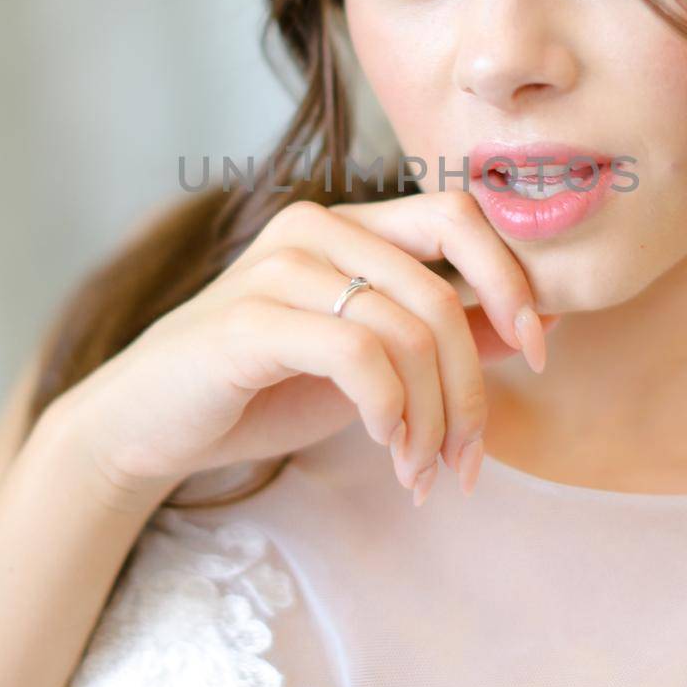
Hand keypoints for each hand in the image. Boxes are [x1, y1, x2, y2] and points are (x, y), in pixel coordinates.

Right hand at [54, 190, 560, 508]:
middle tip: (469, 457)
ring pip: (407, 330)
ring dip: (431, 418)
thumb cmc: (259, 390)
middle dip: (472, 384)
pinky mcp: (250, 319)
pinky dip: (390, 412)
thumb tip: (526, 326)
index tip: (538, 350)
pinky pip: (358, 356)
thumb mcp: (367, 365)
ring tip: (421, 473)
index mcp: (349, 224)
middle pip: (441, 288)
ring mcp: (279, 266)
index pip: (458, 213)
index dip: (513, 277)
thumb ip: (438, 336)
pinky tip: (385, 451)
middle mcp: (316, 227)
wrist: (148, 426)